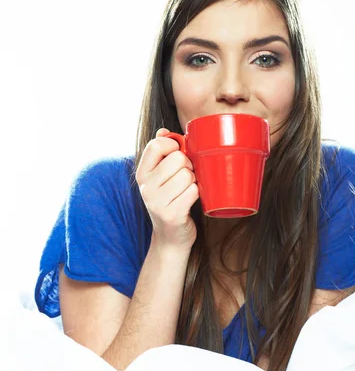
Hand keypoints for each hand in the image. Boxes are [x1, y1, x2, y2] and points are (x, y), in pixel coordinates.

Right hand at [136, 128, 198, 250]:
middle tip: (186, 178)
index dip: (174, 147)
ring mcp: (157, 202)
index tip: (177, 156)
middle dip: (188, 166)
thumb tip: (163, 131)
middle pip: (178, 159)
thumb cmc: (170, 202)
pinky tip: (190, 201)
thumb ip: (161, 154)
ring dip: (194, 182)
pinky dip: (197, 194)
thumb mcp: (159, 178)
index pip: (156, 145)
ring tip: (187, 191)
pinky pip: (194, 191)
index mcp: (141, 174)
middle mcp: (146, 187)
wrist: (171, 239)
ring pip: (188, 175)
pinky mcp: (172, 214)